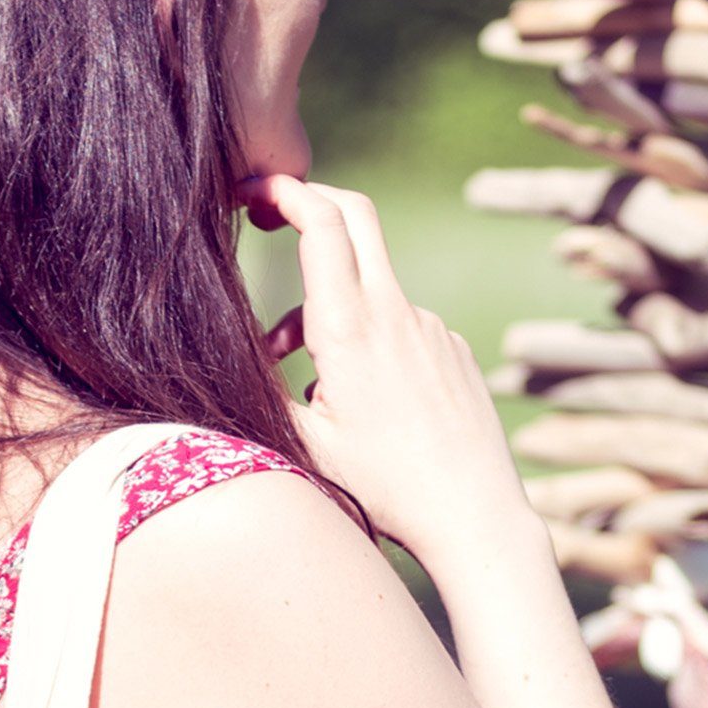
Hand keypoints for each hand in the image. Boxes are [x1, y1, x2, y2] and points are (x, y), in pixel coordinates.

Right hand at [238, 170, 537, 576]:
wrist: (475, 515)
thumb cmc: (387, 489)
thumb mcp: (306, 446)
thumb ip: (264, 391)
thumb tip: (232, 360)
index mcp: (350, 328)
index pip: (321, 222)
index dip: (284, 191)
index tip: (253, 191)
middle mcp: (396, 313)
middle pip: (355, 215)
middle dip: (310, 202)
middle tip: (273, 216)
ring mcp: (432, 327)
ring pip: (370, 286)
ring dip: (329, 307)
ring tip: (307, 378)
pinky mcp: (453, 348)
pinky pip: (401, 325)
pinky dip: (370, 341)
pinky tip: (368, 402)